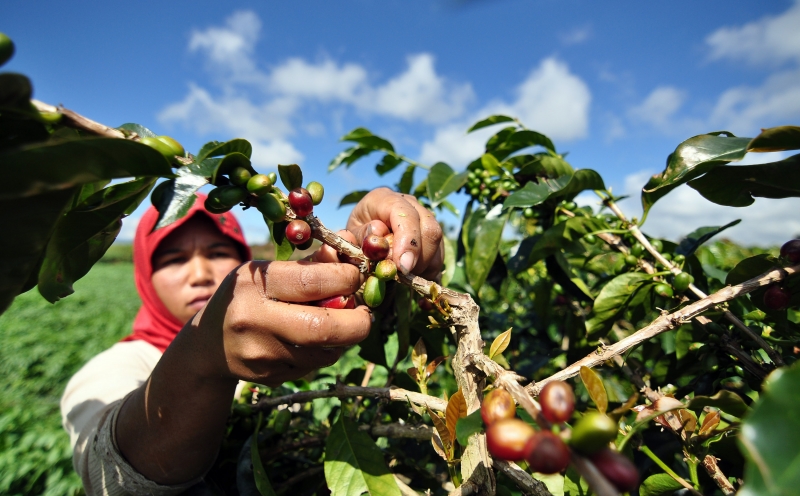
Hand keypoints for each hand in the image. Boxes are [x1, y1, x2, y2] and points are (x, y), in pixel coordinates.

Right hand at [182, 260, 371, 385]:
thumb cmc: (247, 298)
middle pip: (321, 326)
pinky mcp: (269, 377)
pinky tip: (318, 341)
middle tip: (366, 313)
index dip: (345, 279)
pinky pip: (313, 366)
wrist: (208, 346)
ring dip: (343, 339)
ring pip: (323, 352)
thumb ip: (309, 265)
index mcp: (254, 285)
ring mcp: (261, 354)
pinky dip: (325, 352)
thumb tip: (351, 248)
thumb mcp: (267, 273)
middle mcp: (254, 320)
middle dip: (356, 321)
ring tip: (343, 323)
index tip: (356, 277)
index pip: (311, 282)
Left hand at [340, 187, 443, 279]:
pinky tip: (413, 280)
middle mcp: (410, 204)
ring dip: (424, 266)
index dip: (408, 240)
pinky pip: (439, 255)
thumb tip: (379, 236)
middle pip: (429, 228)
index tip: (403, 266)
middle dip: (419, 257)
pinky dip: (429, 271)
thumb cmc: (356, 236)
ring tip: (403, 277)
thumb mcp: (350, 235)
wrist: (363, 236)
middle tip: (403, 276)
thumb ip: (361, 236)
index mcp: (385, 199)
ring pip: (437, 244)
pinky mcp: (432, 236)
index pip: (405, 214)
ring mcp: (424, 218)